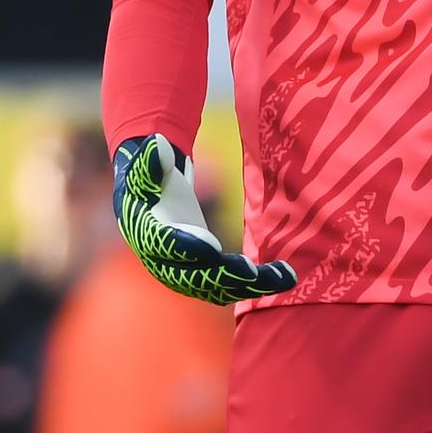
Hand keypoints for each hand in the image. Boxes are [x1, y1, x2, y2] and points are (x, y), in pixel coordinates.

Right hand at [113, 134, 296, 304]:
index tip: (212, 247)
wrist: (150, 198)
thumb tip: (157, 145)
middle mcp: (164, 262)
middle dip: (225, 275)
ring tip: (283, 277)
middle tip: (253, 271)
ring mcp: (184, 273)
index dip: (188, 247)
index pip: (166, 245)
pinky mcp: (203, 275)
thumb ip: (153, 158)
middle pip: (194, 276)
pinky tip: (281, 277)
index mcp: (148, 233)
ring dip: (250, 285)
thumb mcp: (148, 164)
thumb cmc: (151, 178)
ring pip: (217, 287)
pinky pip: (229, 285)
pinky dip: (254, 284)